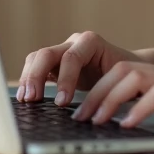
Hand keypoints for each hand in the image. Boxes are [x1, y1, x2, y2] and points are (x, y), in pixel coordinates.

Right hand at [17, 31, 142, 106]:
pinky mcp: (54, 63)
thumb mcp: (117, 80)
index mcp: (91, 42)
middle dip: (37, 76)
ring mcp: (62, 50)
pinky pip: (35, 67)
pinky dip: (28, 81)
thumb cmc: (125, 74)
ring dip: (28, 79)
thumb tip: (88, 111)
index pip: (72, 57)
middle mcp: (74, 42)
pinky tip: (26, 98)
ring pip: (36, 58)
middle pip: (47, 53)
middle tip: (32, 99)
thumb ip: (103, 90)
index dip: (65, 79)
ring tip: (25, 100)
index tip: (62, 103)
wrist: (128, 67)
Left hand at [71, 62, 153, 130]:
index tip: (85, 108)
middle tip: (80, 115)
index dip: (100, 88)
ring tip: (97, 119)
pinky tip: (129, 124)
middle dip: (96, 92)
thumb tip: (145, 122)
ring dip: (109, 98)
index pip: (126, 72)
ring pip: (133, 77)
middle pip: (121, 70)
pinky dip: (139, 108)